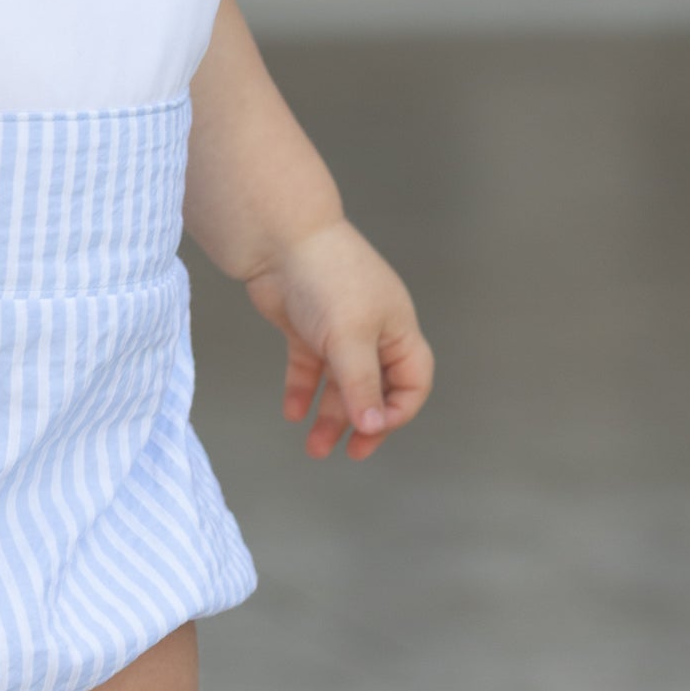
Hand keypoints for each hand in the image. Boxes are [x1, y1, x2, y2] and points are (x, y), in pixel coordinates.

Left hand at [241, 218, 433, 460]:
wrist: (278, 238)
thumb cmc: (326, 278)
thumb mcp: (350, 337)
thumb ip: (361, 385)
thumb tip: (372, 427)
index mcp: (397, 330)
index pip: (412, 383)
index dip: (396, 412)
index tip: (371, 431)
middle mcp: (371, 331)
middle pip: (375, 388)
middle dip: (362, 422)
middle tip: (348, 452)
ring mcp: (336, 329)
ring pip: (339, 383)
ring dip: (329, 415)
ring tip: (313, 448)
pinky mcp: (305, 326)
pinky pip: (308, 367)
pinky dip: (302, 389)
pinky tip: (293, 412)